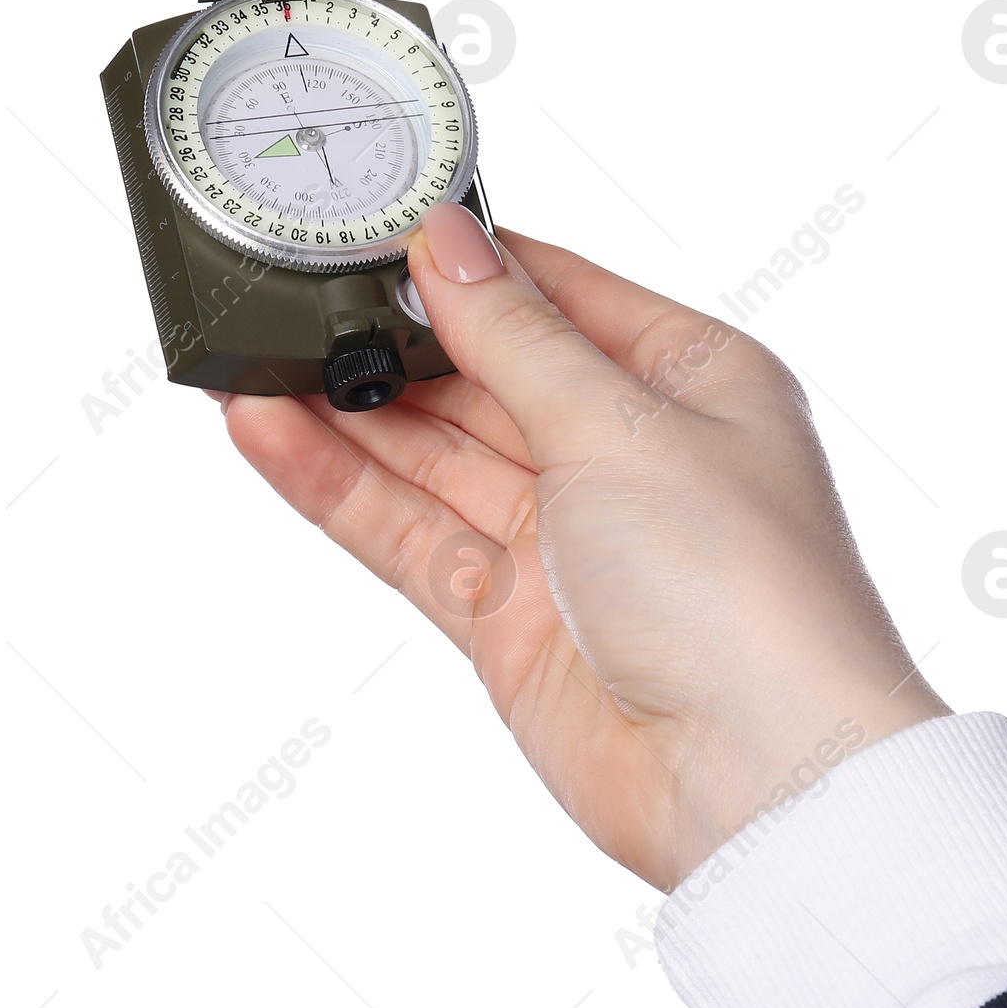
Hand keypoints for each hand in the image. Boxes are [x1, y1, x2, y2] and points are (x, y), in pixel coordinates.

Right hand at [218, 206, 948, 888]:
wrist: (757, 779)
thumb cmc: (743, 589)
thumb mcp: (622, 426)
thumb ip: (518, 338)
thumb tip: (450, 244)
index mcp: (692, 380)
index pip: (561, 295)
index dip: (471, 264)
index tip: (377, 227)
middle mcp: (630, 451)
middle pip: (488, 373)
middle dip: (392, 338)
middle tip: (288, 290)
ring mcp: (566, 536)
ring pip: (435, 454)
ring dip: (347, 410)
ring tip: (249, 356)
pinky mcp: (509, 613)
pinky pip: (410, 531)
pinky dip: (341, 486)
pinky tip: (273, 435)